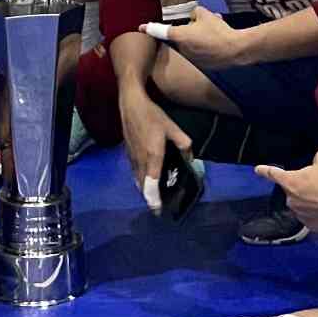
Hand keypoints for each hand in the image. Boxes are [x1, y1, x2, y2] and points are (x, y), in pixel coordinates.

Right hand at [120, 85, 190, 201]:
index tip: (158, 211)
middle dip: (150, 198)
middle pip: (143, 187)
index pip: (151, 185)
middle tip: (159, 205)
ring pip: (137, 180)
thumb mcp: (172, 127)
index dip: (153, 200)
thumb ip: (184, 144)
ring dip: (145, 189)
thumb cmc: (152, 115)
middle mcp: (140, 161)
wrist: (131, 105)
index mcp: (152, 157)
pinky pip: (134, 172)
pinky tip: (148, 177)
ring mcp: (132, 158)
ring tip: (155, 195)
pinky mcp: (128, 153)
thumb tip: (189, 157)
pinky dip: (141, 180)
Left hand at [142, 6, 245, 70]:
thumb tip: (194, 17)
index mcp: (179, 35)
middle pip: (181, 36)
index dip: (149, 28)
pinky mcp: (202, 65)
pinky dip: (206, 47)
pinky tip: (218, 43)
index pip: (160, 30)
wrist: (235, 50)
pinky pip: (200, 52)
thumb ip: (195, 13)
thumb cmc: (218, 30)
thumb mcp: (205, 14)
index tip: (140, 27)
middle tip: (203, 24)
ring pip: (191, 44)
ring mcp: (191, 58)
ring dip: (198, 38)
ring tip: (214, 32)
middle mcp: (181, 48)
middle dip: (189, 30)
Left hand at [254, 148, 317, 234]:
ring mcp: (301, 214)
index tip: (258, 170)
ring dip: (313, 201)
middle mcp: (292, 199)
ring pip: (304, 205)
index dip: (265, 170)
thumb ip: (316, 159)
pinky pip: (313, 217)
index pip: (273, 173)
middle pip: (294, 190)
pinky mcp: (311, 226)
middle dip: (304, 187)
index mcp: (290, 181)